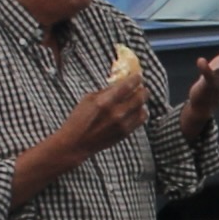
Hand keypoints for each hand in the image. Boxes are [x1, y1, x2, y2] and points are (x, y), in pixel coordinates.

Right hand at [13, 65, 153, 196]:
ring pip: (143, 109)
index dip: (136, 79)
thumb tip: (120, 82)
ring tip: (138, 99)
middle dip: (143, 90)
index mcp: (105, 102)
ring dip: (142, 102)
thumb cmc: (79, 119)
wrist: (76, 143)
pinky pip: (140, 120)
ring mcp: (122, 125)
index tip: (138, 76)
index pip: (128, 86)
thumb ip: (106, 91)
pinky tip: (136, 110)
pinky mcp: (125, 134)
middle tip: (141, 88)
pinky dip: (140, 113)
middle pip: (140, 97)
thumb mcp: (88, 99)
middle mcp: (116, 113)